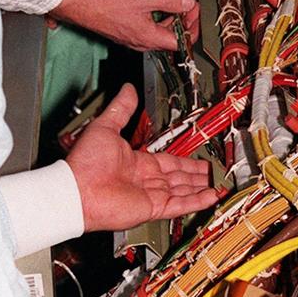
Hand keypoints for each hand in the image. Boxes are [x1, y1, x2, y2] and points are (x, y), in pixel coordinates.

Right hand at [52, 0, 199, 51]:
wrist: (83, 7)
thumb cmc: (108, 4)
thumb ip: (169, 1)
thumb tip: (188, 3)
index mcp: (150, 38)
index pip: (182, 42)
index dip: (192, 27)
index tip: (193, 11)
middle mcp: (143, 43)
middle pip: (173, 38)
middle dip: (183, 20)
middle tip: (186, 4)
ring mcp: (135, 40)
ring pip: (160, 33)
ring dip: (170, 18)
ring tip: (172, 1)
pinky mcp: (128, 33)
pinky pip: (149, 30)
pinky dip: (157, 18)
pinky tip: (154, 4)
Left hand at [67, 83, 217, 230]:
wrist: (76, 190)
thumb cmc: (86, 161)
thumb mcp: (105, 126)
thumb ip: (121, 109)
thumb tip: (128, 89)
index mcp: (138, 163)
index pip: (170, 162)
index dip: (188, 162)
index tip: (203, 160)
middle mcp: (147, 180)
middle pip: (181, 177)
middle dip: (199, 175)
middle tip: (218, 173)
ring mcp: (151, 195)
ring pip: (184, 191)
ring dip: (202, 187)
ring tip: (221, 184)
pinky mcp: (152, 208)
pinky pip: (180, 205)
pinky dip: (197, 202)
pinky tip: (212, 197)